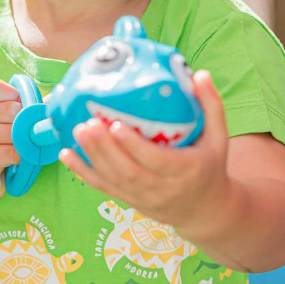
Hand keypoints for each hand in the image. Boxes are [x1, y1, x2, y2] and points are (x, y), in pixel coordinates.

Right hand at [0, 76, 21, 207]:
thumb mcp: (1, 126)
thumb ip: (21, 110)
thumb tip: (52, 100)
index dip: (8, 94)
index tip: (16, 108)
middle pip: (11, 110)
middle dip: (24, 124)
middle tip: (22, 137)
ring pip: (15, 132)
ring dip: (24, 144)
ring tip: (19, 151)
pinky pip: (14, 151)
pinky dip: (23, 158)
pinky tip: (17, 162)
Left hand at [59, 69, 231, 231]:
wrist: (205, 210)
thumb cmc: (211, 167)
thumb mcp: (219, 138)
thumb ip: (211, 105)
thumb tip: (200, 73)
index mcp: (184, 170)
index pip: (154, 160)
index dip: (132, 145)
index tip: (115, 124)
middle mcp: (161, 187)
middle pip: (127, 171)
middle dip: (104, 148)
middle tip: (88, 122)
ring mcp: (142, 196)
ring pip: (112, 179)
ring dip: (91, 156)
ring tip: (78, 130)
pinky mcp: (129, 200)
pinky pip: (102, 187)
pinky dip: (83, 172)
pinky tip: (65, 154)